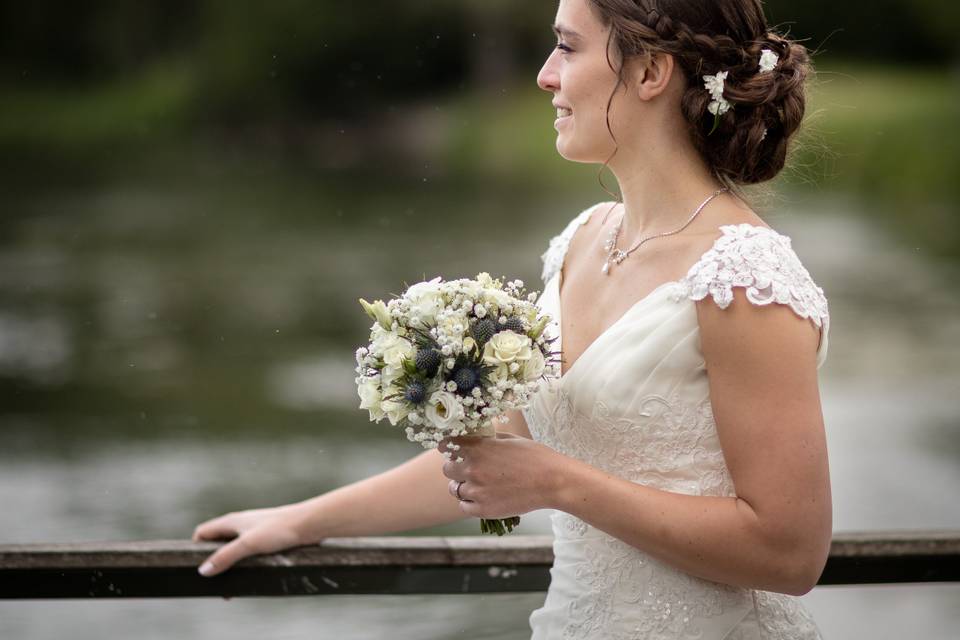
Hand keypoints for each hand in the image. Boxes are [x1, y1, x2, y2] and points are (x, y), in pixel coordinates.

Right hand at [191, 504, 310, 577]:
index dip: (195, 548)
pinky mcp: (266, 537)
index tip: (197, 568)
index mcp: (231, 522)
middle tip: (217, 582)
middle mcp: (240, 524)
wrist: (310, 523)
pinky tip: (251, 574)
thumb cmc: (280, 529)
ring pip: (233, 548)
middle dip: (214, 561)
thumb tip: (203, 571)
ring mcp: (253, 530)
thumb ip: (226, 556)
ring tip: (233, 583)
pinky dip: (244, 562)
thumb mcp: (248, 545)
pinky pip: (248, 551)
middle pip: (216, 542)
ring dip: (230, 564)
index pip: (202, 532)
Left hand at [438, 431, 563, 518]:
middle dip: (455, 468)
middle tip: (468, 469)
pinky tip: (482, 498)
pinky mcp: (483, 509)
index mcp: (478, 447)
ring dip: (463, 486)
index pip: (446, 444)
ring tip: (478, 485)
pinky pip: (464, 507)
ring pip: (454, 489)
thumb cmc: (536, 457)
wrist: (552, 481)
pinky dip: (470, 503)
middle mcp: (472, 468)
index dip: (448, 447)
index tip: (452, 450)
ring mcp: (476, 490)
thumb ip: (489, 440)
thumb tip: (477, 438)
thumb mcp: (511, 439)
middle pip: (447, 469)